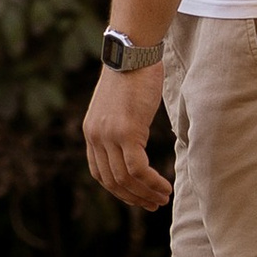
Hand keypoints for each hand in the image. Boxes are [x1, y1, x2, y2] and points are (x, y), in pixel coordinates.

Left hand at [82, 60, 172, 210]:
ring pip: (125, 179)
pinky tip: (165, 186)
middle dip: (133, 197)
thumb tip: (133, 142)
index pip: (99, 173)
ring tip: (163, 198)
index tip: (137, 197)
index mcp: (91, 131)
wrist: (133, 51)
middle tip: (153, 204)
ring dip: (146, 193)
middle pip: (111, 181)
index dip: (119, 190)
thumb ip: (119, 126)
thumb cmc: (132, 73)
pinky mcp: (126, 131)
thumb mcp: (118, 105)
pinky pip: (138, 169)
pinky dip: (152, 183)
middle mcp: (96, 136)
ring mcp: (109, 135)